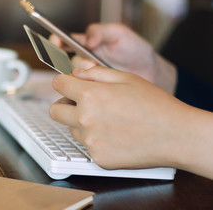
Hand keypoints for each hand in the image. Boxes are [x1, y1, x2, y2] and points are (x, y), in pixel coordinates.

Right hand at [49, 23, 176, 93]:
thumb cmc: (136, 51)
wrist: (152, 73)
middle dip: (77, 61)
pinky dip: (87, 87)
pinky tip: (98, 84)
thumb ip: (101, 31)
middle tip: (92, 63)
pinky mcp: (93, 90)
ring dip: (83, 75)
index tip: (57, 42)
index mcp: (87, 44)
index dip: (57, 41)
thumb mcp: (120, 34)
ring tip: (100, 73)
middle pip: (67, 60)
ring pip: (73, 77)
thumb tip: (88, 40)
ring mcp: (88, 76)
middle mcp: (84, 60)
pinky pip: (81, 90)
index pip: (65, 41)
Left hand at [49, 66, 192, 169]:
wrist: (176, 135)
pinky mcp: (98, 158)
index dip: (63, 82)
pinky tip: (115, 135)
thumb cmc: (155, 104)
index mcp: (90, 95)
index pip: (58, 84)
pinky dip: (96, 140)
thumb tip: (76, 73)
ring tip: (108, 120)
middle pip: (55, 111)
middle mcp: (85, 119)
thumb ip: (95, 73)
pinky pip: (87, 146)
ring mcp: (90, 141)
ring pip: (72, 128)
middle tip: (81, 103)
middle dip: (64, 104)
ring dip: (82, 122)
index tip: (67, 84)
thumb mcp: (125, 77)